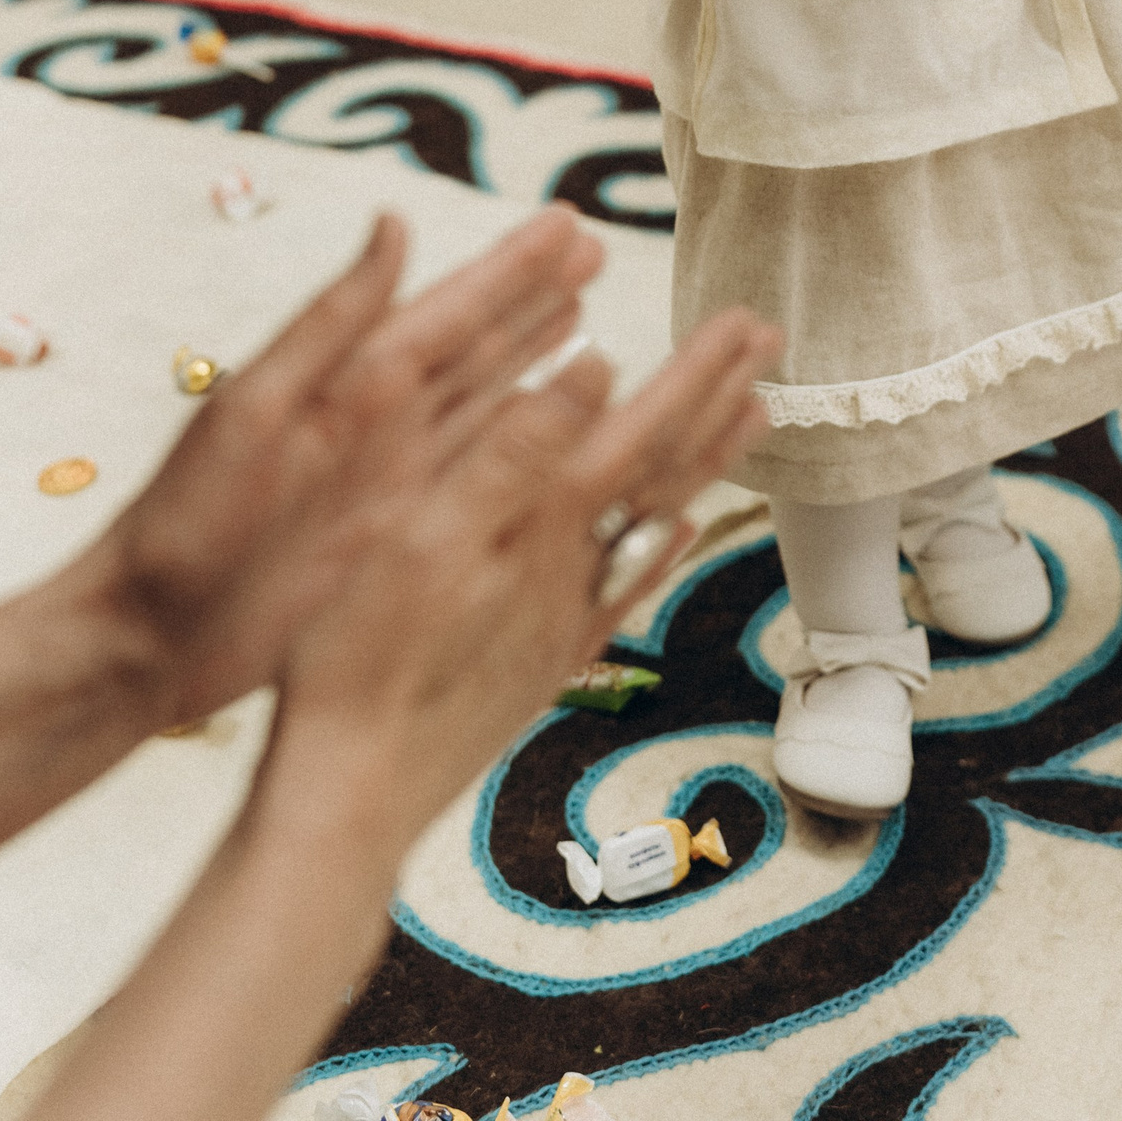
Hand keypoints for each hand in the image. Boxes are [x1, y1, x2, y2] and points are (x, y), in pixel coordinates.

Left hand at [86, 205, 601, 728]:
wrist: (146, 640)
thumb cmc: (183, 524)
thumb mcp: (254, 411)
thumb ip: (330, 322)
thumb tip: (392, 225)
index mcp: (350, 381)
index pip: (451, 310)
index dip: (512, 268)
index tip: (568, 224)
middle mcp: (379, 421)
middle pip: (479, 344)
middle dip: (538, 296)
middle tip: (596, 248)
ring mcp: (392, 479)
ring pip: (487, 401)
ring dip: (536, 354)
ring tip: (585, 309)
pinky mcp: (396, 537)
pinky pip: (478, 475)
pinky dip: (521, 443)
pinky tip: (552, 425)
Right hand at [264, 306, 777, 844]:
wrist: (350, 797)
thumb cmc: (362, 665)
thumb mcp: (420, 534)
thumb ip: (515, 450)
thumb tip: (597, 366)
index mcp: (541, 526)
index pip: (640, 430)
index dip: (694, 372)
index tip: (744, 322)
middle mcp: (570, 570)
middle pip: (665, 466)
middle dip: (716, 396)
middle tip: (770, 341)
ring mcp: (562, 618)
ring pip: (654, 518)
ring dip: (705, 456)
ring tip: (750, 411)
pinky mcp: (542, 660)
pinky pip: (623, 588)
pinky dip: (657, 548)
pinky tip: (676, 529)